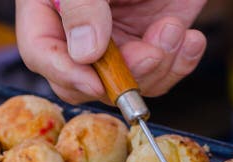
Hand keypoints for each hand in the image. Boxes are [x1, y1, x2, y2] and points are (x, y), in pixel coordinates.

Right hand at [15, 0, 206, 103]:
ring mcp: (118, 42)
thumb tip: (85, 54)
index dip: (65, 73)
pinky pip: (163, 73)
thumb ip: (82, 7)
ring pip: (129, 84)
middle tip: (151, 52)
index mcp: (49, 9)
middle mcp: (80, 33)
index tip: (93, 82)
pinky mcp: (152, 43)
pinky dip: (181, 62)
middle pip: (87, 81)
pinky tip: (191, 39)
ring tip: (174, 28)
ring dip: (159, 65)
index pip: (41, 53)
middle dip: (122, 75)